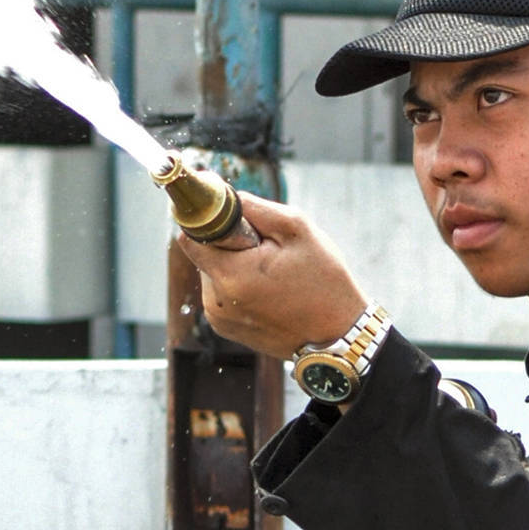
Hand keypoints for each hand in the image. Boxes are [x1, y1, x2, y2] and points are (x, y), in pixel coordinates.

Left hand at [179, 192, 365, 361]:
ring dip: (235, 265)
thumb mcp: (296, 230)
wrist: (338, 336)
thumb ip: (253, 206)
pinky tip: (268, 293)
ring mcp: (220, 318)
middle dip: (229, 244)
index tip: (228, 216)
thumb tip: (220, 193)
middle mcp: (216, 301)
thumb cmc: (323, 282)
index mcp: (231, 275)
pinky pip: (221, 294)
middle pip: (204, 253)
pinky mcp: (226, 329)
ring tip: (272, 277)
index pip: (191, 235)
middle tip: (266, 251)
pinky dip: (239, 286)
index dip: (207, 219)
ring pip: (213, 273)